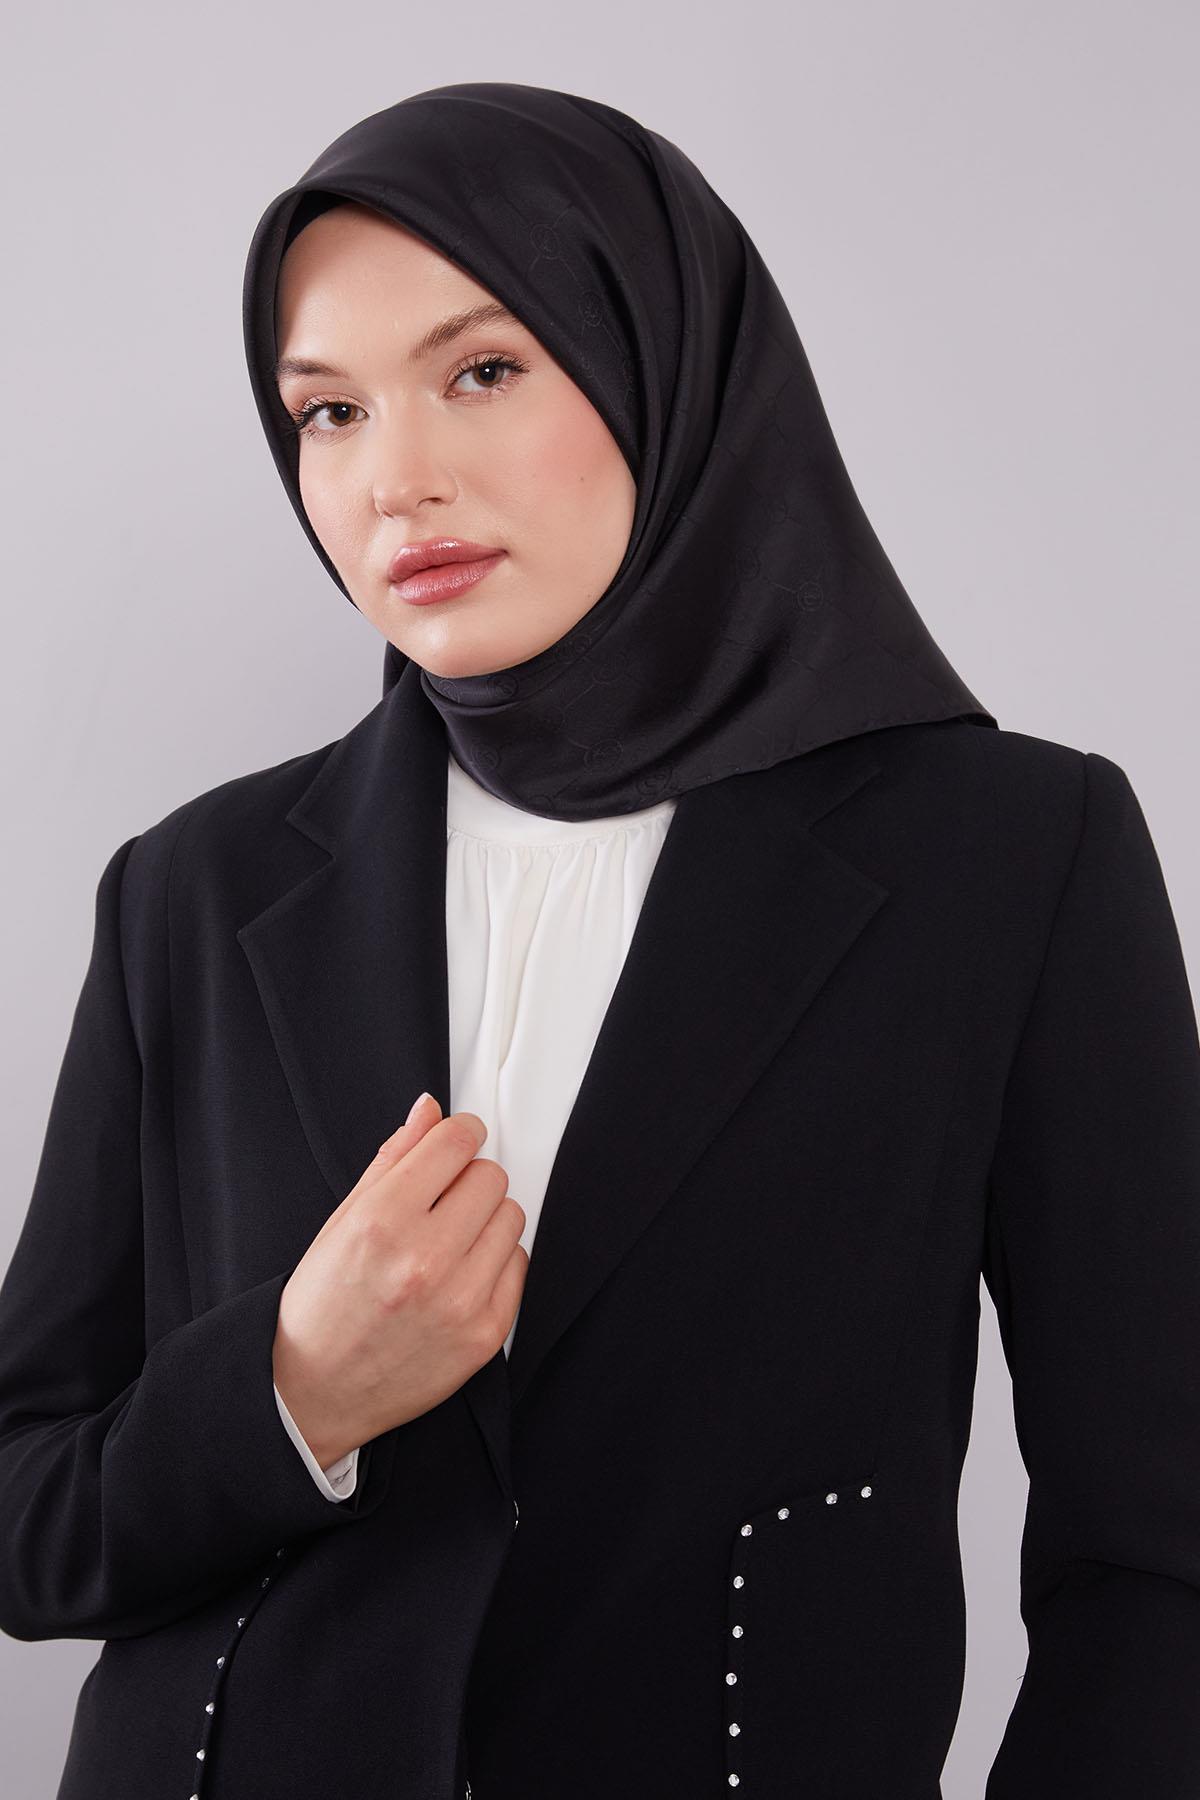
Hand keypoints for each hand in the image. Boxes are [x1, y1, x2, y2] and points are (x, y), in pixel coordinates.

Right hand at [272, 1093, 527, 1468]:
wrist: (316, 1391)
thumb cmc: (322, 1304)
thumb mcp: (341, 1221)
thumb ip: (392, 1159)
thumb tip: (429, 1110)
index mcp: (382, 1222)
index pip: (456, 1143)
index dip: (459, 1134)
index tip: (456, 1143)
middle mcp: (424, 1259)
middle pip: (490, 1177)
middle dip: (467, 1181)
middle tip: (440, 1204)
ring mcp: (460, 1300)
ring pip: (511, 1217)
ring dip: (484, 1222)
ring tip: (446, 1245)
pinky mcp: (485, 1335)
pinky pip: (518, 1265)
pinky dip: (494, 1263)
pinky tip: (458, 1277)